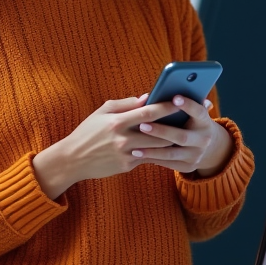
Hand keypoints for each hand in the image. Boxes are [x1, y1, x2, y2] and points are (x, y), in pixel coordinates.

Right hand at [31, 95, 182, 199]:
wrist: (72, 159)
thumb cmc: (87, 132)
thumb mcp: (101, 112)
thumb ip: (125, 104)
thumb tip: (146, 98)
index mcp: (117, 122)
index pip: (148, 112)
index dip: (166, 106)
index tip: (181, 100)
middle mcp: (123, 139)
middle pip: (158, 132)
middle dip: (176, 124)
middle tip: (193, 118)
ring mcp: (126, 155)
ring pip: (157, 147)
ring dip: (172, 140)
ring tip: (187, 132)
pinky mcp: (127, 166)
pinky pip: (148, 157)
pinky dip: (159, 151)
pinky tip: (170, 147)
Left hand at [131, 95, 232, 177]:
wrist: (208, 148)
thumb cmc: (190, 122)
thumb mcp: (193, 112)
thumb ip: (184, 102)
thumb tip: (172, 91)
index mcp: (205, 121)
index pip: (199, 111)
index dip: (188, 105)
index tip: (175, 97)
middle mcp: (204, 139)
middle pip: (182, 136)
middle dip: (162, 131)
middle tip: (142, 125)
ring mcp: (197, 155)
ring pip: (172, 153)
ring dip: (152, 150)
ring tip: (134, 147)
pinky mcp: (188, 166)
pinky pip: (168, 163)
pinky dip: (152, 158)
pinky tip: (137, 155)